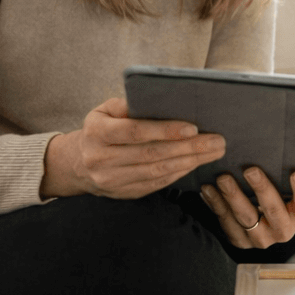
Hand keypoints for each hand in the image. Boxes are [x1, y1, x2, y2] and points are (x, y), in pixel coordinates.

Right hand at [41, 97, 225, 199]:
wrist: (79, 163)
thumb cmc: (101, 127)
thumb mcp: (106, 109)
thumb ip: (129, 104)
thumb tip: (162, 101)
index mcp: (96, 133)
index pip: (135, 132)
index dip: (165, 130)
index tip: (193, 128)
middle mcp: (101, 159)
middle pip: (151, 154)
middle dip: (188, 148)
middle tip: (216, 141)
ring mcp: (111, 180)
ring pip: (156, 172)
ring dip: (189, 162)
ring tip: (213, 152)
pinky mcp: (123, 194)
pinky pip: (156, 184)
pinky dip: (178, 173)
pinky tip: (195, 164)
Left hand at [199, 167, 294, 249]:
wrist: (264, 223)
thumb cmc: (279, 195)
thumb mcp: (288, 188)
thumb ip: (285, 173)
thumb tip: (275, 143)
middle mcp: (283, 230)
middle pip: (273, 210)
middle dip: (261, 189)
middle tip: (250, 170)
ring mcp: (261, 239)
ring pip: (246, 217)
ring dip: (234, 196)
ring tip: (223, 179)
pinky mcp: (241, 241)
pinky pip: (226, 223)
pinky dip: (217, 204)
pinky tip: (208, 189)